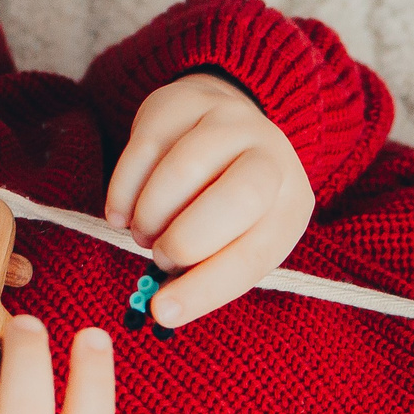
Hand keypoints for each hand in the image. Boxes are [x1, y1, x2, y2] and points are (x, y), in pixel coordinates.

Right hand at [104, 72, 312, 326]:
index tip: (163, 312)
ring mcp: (228, 121)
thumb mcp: (239, 238)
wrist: (226, 123)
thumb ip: (209, 270)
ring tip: (145, 233)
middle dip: (185, 240)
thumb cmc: (232, 202)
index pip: (253, 254)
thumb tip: (163, 310)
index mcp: (291, 205)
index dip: (205, 288)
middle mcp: (270, 156)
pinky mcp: (183, 102)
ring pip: (184, 170)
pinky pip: (143, 148)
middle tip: (159, 256)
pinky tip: (122, 213)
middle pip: (235, 200)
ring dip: (150, 215)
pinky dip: (123, 191)